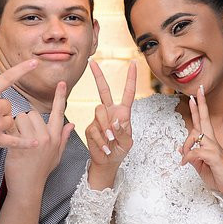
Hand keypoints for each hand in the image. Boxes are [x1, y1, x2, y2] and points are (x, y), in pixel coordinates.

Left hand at [4, 81, 74, 193]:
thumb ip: (63, 138)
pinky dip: (5, 133)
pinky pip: (10, 129)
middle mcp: (46, 137)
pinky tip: (6, 142)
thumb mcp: (57, 155)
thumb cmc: (41, 171)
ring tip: (15, 139)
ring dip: (14, 125)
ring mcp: (33, 142)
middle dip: (24, 120)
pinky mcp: (19, 146)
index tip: (62, 83)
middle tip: (22, 134)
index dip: (60, 97)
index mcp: (55, 137)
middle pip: (32, 113)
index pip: (59, 112)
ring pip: (19, 118)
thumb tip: (72, 124)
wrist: (28, 188)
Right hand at [85, 60, 136, 184]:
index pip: (127, 93)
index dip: (131, 78)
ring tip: (110, 140)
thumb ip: (124, 132)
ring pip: (99, 110)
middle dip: (98, 76)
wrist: (108, 161)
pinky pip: (94, 128)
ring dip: (106, 126)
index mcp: (123, 112)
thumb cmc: (120, 150)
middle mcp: (110, 111)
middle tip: (93, 62)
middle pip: (103, 90)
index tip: (133, 63)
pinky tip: (105, 147)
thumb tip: (115, 122)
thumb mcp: (128, 143)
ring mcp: (98, 119)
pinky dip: (100, 139)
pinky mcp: (90, 127)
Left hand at [179, 84, 222, 197]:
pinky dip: (187, 157)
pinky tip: (184, 164)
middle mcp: (212, 142)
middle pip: (205, 120)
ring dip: (186, 146)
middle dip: (201, 104)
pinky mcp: (214, 156)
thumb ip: (191, 156)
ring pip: (196, 136)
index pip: (202, 122)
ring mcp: (214, 148)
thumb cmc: (218, 176)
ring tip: (184, 159)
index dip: (198, 109)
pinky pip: (195, 151)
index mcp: (209, 143)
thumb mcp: (200, 166)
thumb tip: (180, 150)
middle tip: (198, 89)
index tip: (195, 96)